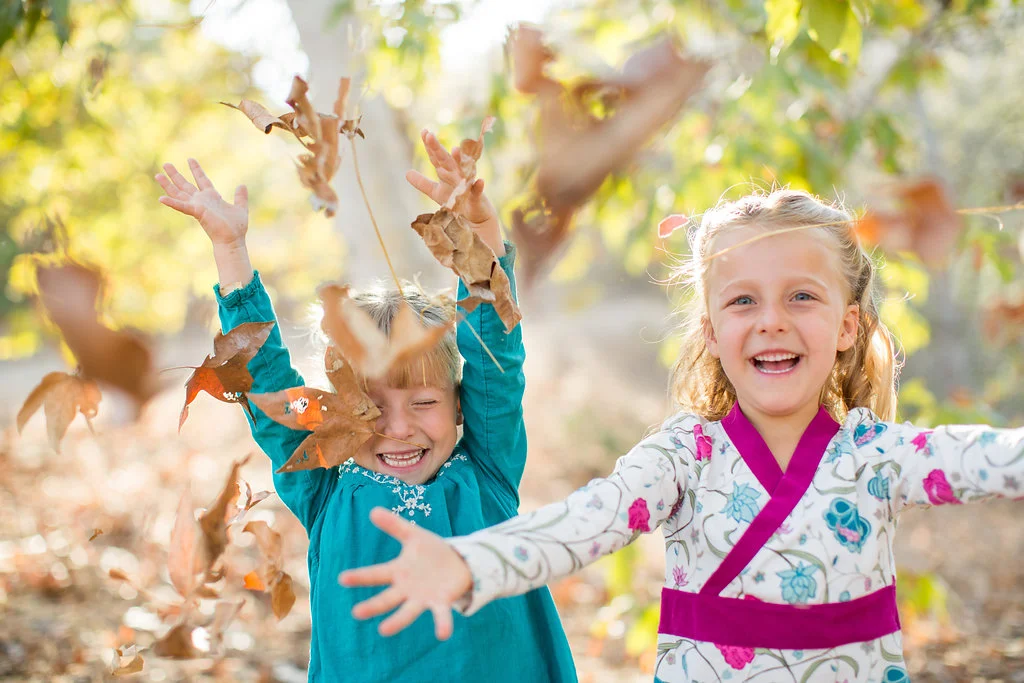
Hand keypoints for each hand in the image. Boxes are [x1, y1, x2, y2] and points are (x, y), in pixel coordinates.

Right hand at [156, 158, 247, 246]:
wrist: (233, 240)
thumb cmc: (236, 228)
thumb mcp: (240, 208)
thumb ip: (240, 197)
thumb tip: (242, 185)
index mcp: (212, 197)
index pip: (202, 180)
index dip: (196, 170)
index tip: (190, 159)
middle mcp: (202, 200)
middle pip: (185, 185)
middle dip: (175, 175)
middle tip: (165, 164)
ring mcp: (198, 206)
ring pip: (179, 193)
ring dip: (168, 185)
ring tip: (157, 175)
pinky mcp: (197, 212)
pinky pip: (182, 206)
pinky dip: (172, 202)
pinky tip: (161, 198)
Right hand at [339, 507, 472, 640]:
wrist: (457, 563)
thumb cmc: (431, 551)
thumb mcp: (413, 535)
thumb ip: (395, 525)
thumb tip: (373, 510)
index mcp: (399, 571)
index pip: (376, 574)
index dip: (360, 576)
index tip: (341, 578)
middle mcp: (406, 589)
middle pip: (387, 599)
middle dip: (373, 606)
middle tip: (357, 612)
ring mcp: (423, 598)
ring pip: (408, 612)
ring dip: (397, 621)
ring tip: (384, 630)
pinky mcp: (441, 603)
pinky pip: (441, 615)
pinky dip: (442, 625)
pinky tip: (443, 634)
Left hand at [406, 129, 504, 255]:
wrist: (475, 218)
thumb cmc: (457, 202)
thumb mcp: (437, 193)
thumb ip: (423, 183)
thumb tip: (407, 173)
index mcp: (447, 173)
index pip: (436, 158)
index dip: (430, 146)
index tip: (424, 132)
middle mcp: (457, 176)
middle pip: (446, 161)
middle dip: (438, 149)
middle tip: (430, 135)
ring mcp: (468, 186)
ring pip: (462, 173)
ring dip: (460, 162)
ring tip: (455, 150)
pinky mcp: (477, 200)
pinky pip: (478, 193)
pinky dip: (478, 187)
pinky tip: (480, 181)